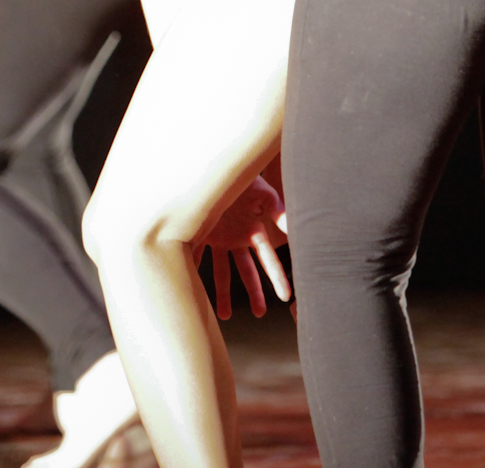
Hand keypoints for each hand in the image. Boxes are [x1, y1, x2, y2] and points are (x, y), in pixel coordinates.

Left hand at [199, 173, 288, 318]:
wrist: (219, 168)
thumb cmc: (245, 179)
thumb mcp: (263, 193)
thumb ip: (278, 210)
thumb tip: (293, 227)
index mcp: (253, 231)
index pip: (268, 258)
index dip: (277, 277)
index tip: (286, 296)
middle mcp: (237, 239)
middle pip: (247, 271)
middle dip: (254, 293)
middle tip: (260, 313)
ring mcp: (219, 238)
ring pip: (223, 271)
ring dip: (223, 293)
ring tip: (224, 316)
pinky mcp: (202, 234)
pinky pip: (197, 256)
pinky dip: (195, 271)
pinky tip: (191, 289)